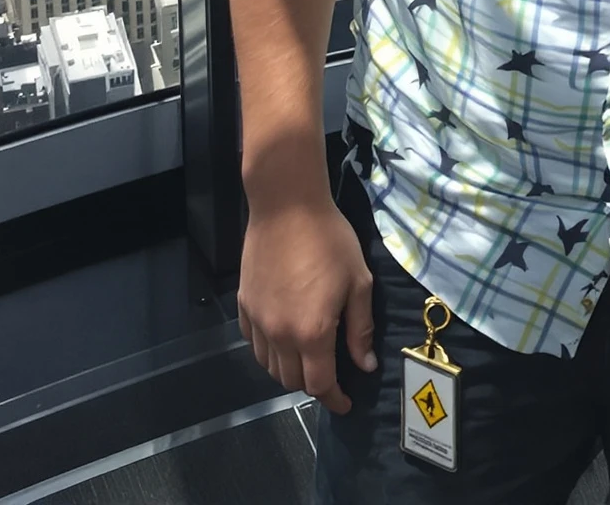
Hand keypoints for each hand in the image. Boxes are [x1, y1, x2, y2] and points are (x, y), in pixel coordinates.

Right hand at [237, 196, 375, 413]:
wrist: (287, 205)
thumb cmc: (329, 239)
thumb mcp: (358, 281)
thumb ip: (360, 328)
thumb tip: (365, 365)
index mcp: (312, 333)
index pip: (320, 385)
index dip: (335, 399)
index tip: (346, 403)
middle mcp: (280, 334)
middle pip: (292, 381)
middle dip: (313, 385)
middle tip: (330, 373)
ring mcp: (258, 321)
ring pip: (270, 366)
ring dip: (289, 370)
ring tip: (307, 357)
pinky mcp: (244, 305)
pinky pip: (254, 343)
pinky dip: (268, 350)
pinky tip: (282, 336)